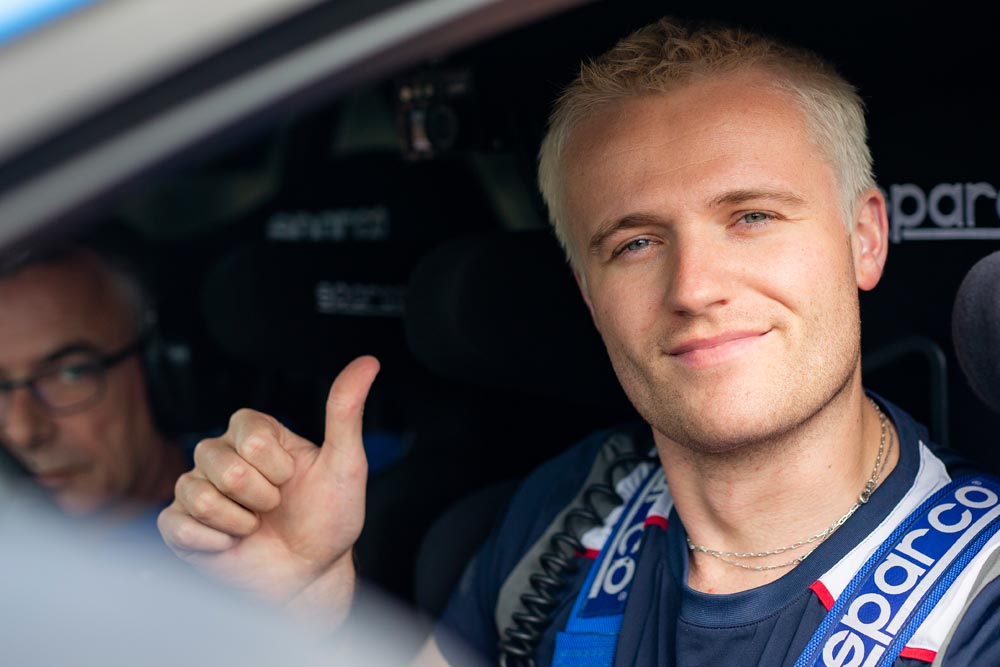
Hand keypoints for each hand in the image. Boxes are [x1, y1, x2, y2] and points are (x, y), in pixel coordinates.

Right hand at [158, 355, 379, 623]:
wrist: (311, 574)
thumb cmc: (328, 518)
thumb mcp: (345, 464)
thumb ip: (346, 412)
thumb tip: (368, 363)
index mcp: (256, 434)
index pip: (249, 432)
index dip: (276, 464)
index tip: (291, 479)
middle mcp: (221, 455)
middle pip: (224, 466)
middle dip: (261, 496)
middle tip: (274, 507)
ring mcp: (196, 488)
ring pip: (200, 494)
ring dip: (240, 521)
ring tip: (255, 525)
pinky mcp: (178, 524)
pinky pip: (179, 523)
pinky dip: (214, 542)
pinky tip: (231, 544)